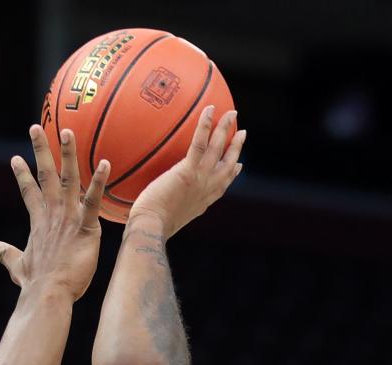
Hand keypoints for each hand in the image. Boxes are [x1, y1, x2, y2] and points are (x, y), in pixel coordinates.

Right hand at [0, 126, 109, 299]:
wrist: (48, 295)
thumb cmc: (35, 284)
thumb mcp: (16, 265)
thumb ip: (1, 252)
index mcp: (38, 222)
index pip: (29, 191)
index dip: (22, 174)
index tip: (16, 157)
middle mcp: (52, 214)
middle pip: (45, 175)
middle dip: (40, 150)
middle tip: (35, 127)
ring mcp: (68, 219)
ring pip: (69, 180)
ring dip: (67, 154)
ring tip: (66, 131)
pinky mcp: (85, 228)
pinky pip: (93, 201)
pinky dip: (99, 183)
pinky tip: (106, 163)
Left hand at [129, 106, 245, 239]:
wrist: (150, 228)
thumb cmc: (150, 228)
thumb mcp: (164, 219)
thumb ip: (166, 208)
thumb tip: (155, 206)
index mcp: (202, 202)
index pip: (221, 185)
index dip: (232, 174)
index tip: (238, 165)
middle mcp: (206, 189)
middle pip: (228, 164)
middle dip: (237, 147)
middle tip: (242, 132)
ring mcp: (200, 179)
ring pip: (218, 148)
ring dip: (226, 129)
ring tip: (232, 112)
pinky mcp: (188, 171)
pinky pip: (199, 143)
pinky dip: (205, 125)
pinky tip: (209, 109)